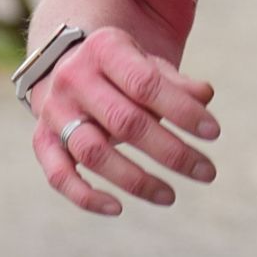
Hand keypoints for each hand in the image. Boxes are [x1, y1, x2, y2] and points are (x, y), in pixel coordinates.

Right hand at [27, 26, 220, 216]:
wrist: (65, 60)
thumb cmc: (122, 66)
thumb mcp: (148, 61)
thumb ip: (176, 81)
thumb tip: (205, 97)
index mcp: (104, 48)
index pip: (146, 84)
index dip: (182, 110)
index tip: (214, 133)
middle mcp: (74, 78)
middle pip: (125, 122)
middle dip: (170, 151)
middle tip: (207, 171)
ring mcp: (55, 110)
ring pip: (93, 152)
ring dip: (135, 179)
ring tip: (170, 196)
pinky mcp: (42, 139)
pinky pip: (58, 174)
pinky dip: (84, 196)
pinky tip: (117, 208)